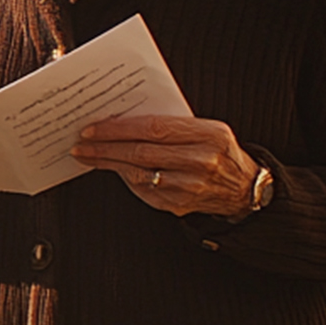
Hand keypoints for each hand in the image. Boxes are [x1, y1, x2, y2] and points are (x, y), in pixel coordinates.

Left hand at [71, 115, 258, 217]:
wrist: (243, 188)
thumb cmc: (218, 151)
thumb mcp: (207, 129)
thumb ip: (173, 124)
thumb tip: (123, 120)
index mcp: (209, 134)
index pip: (154, 128)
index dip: (120, 128)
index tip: (94, 127)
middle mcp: (202, 161)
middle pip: (142, 152)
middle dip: (106, 147)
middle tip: (82, 143)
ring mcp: (191, 186)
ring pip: (139, 173)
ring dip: (108, 164)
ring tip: (87, 155)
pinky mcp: (180, 204)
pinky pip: (143, 189)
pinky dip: (123, 177)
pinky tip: (110, 168)